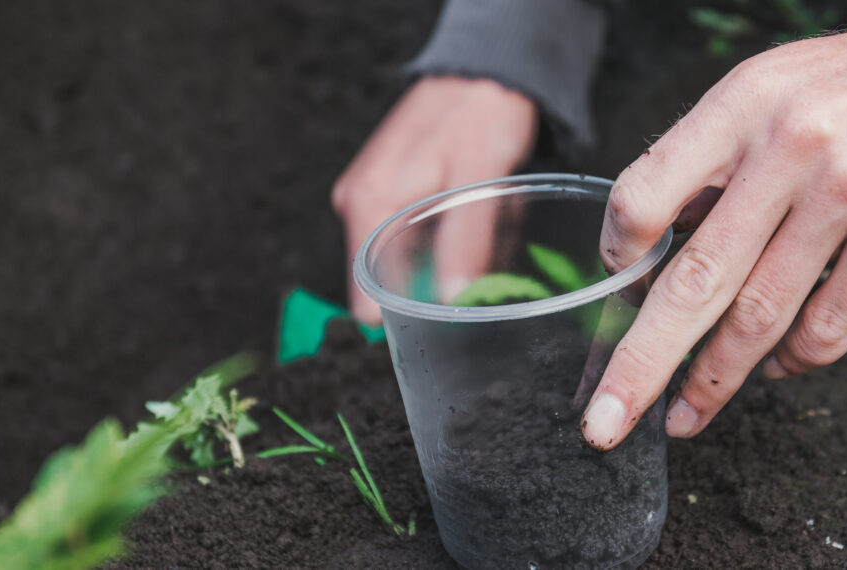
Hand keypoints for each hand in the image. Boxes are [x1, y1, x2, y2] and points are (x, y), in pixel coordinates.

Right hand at [332, 76, 536, 322]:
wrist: (488, 69)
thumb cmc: (482, 113)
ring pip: (407, 262)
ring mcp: (373, 199)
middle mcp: (358, 204)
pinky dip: (447, 240)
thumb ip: (465, 240)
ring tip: (481, 231)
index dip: (405, 319)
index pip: (365, 299)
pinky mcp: (392, 195)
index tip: (447, 325)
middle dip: (434, 287)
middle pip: (387, 283)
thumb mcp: (480, 177)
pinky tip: (473, 220)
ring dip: (445, 262)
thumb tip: (451, 300)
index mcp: (367, 203)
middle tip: (480, 264)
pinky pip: (417, 239)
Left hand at [582, 0, 846, 448]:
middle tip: (603, 422)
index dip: (614, 254)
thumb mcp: (778, 86)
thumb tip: (658, 236)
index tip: (612, 285)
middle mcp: (786, 147)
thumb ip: (717, 156)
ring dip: (713, 381)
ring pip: (757, 316)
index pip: (642, 195)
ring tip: (683, 417)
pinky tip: (775, 372)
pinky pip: (828, 324)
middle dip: (639, 364)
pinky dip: (794, 363)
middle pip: (690, 280)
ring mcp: (846, 193)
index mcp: (740, 104)